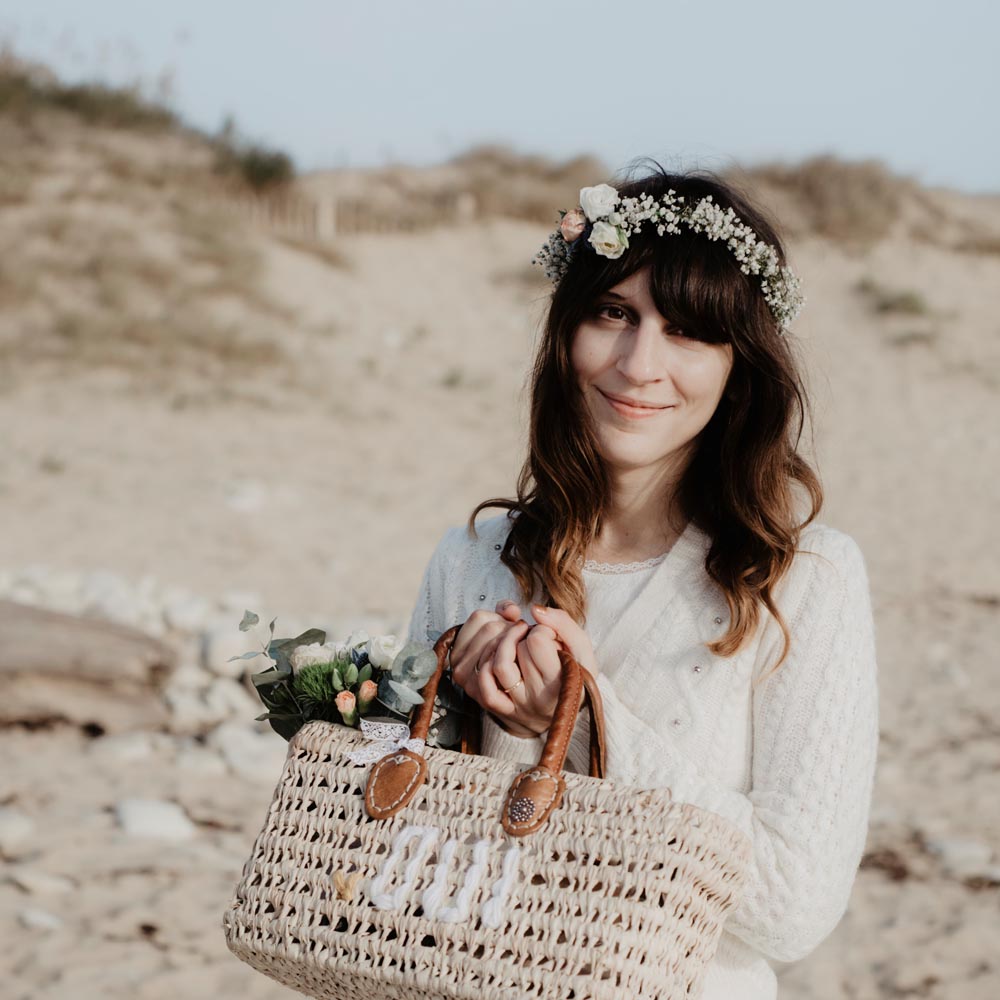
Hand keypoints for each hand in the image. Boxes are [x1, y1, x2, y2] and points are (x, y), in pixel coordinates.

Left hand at [452, 601, 594, 738]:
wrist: (567, 708)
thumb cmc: (575, 673)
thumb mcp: (581, 648)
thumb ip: (563, 623)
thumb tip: (535, 609)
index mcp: (562, 684)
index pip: (536, 641)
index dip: (541, 630)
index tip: (550, 636)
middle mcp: (537, 698)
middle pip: (517, 650)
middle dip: (523, 636)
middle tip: (535, 640)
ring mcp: (517, 705)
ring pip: (497, 665)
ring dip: (503, 645)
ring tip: (516, 644)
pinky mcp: (501, 709)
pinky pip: (485, 687)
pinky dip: (486, 667)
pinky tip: (497, 658)